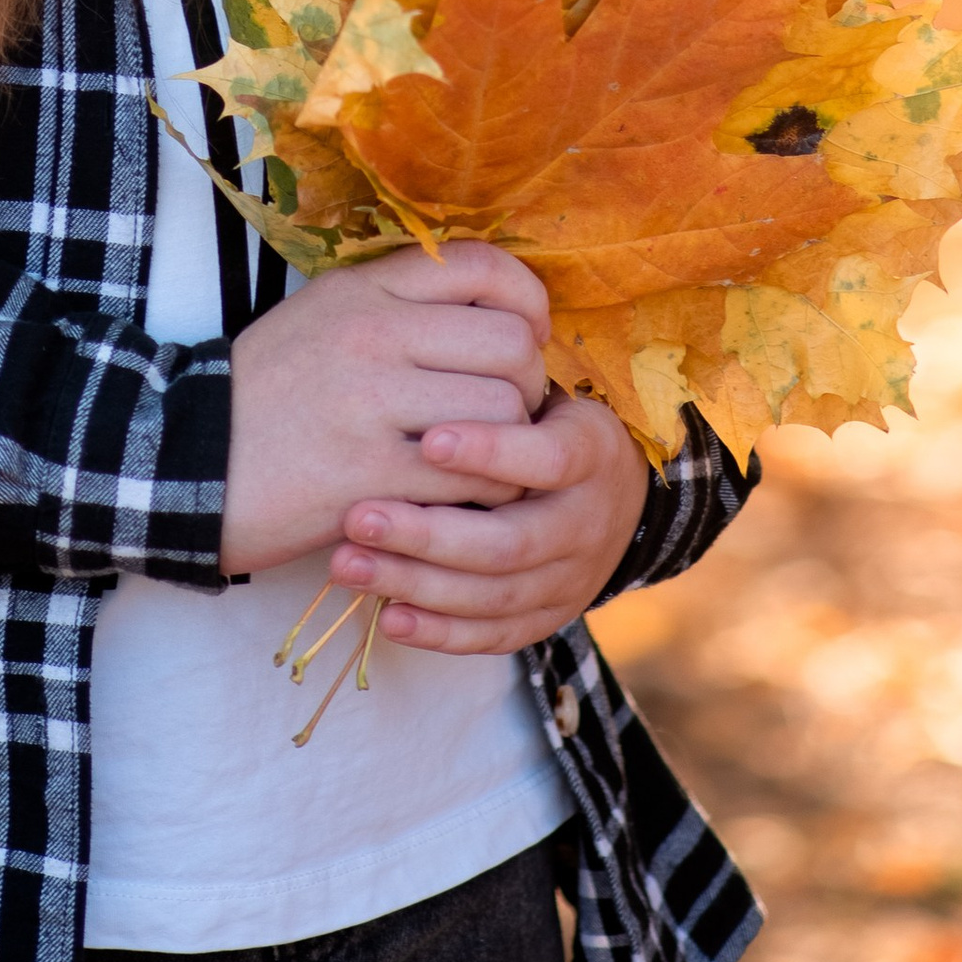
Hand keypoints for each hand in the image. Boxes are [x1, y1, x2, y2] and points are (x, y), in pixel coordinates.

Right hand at [221, 243, 549, 577]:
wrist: (189, 462)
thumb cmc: (268, 392)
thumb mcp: (323, 315)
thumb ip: (399, 303)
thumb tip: (497, 310)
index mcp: (362, 288)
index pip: (480, 265)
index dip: (526, 300)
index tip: (527, 334)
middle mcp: (373, 334)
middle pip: (510, 343)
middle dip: (527, 383)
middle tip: (507, 411)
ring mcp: (373, 404)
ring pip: (503, 414)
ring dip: (511, 446)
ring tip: (485, 459)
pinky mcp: (372, 476)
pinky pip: (474, 479)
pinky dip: (486, 493)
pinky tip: (461, 497)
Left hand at [323, 386, 650, 654]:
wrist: (616, 492)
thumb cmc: (551, 417)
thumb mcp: (547, 383)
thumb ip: (501, 369)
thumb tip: (438, 324)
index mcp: (591, 454)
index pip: (547, 458)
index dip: (491, 452)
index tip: (427, 439)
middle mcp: (586, 525)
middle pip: (509, 544)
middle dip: (428, 534)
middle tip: (357, 515)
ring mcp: (569, 581)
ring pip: (492, 595)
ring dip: (415, 582)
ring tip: (346, 562)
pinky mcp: (545, 619)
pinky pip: (493, 636)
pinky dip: (440, 632)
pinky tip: (387, 617)